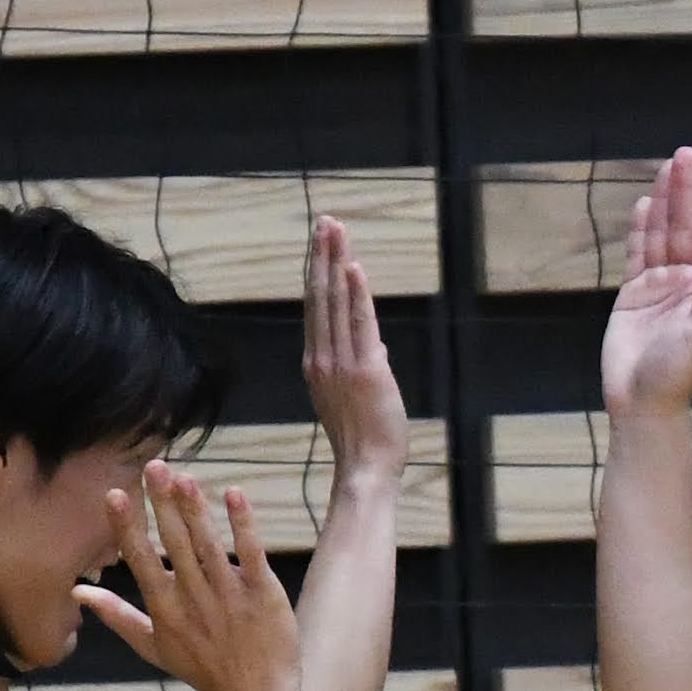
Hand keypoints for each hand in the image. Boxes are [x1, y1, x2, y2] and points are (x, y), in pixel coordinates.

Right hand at [77, 464, 305, 690]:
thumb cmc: (202, 670)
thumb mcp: (152, 646)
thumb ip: (116, 614)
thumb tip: (77, 592)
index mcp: (165, 608)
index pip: (140, 560)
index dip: (126, 526)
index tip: (114, 494)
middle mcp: (193, 599)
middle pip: (174, 543)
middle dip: (162, 503)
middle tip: (154, 466)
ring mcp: (229, 596)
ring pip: (208, 545)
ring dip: (195, 509)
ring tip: (184, 477)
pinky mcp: (263, 594)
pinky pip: (251, 554)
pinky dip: (244, 525)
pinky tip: (235, 494)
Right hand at [302, 218, 407, 498]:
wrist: (366, 469)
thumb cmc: (364, 438)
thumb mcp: (354, 397)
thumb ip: (360, 366)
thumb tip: (374, 346)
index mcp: (317, 364)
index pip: (317, 308)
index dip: (318, 272)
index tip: (320, 241)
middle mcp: (322, 358)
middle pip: (320, 296)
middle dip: (322, 255)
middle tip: (324, 221)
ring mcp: (341, 363)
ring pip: (336, 302)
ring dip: (337, 263)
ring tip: (335, 230)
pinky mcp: (365, 369)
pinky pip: (359, 324)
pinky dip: (356, 295)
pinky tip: (354, 268)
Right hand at [601, 149, 691, 420]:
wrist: (642, 402)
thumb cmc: (678, 373)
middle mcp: (685, 282)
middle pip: (686, 226)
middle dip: (685, 191)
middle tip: (685, 153)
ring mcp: (658, 286)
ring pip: (661, 234)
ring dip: (664, 202)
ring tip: (667, 167)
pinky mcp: (632, 295)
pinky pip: (636, 254)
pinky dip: (640, 229)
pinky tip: (645, 204)